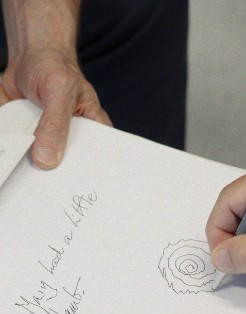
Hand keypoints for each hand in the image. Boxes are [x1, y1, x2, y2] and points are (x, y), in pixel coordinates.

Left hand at [0, 1, 111, 168]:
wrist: (28, 55)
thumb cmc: (54, 67)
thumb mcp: (60, 93)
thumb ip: (54, 125)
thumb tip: (47, 159)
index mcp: (91, 130)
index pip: (93, 159)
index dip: (84, 174)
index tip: (70, 183)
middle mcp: (69, 138)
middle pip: (64, 165)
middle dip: (50, 172)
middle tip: (40, 175)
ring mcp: (45, 139)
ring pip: (37, 162)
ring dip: (25, 164)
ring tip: (21, 164)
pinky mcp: (24, 136)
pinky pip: (15, 149)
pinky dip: (8, 150)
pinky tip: (6, 152)